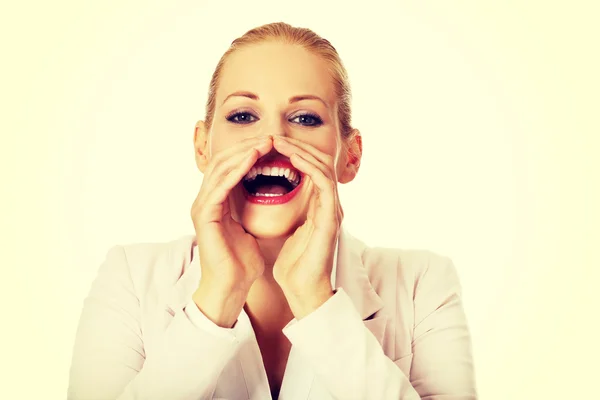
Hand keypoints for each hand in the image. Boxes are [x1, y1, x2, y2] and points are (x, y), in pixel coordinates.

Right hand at [190, 135, 272, 326]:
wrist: (231, 287)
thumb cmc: (241, 262)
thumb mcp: (249, 227)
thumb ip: (250, 208)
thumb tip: (265, 195)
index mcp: (216, 202)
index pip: (229, 167)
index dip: (248, 152)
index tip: (273, 144)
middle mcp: (205, 200)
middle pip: (222, 161)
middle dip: (246, 146)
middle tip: (270, 137)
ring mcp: (202, 207)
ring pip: (219, 168)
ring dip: (243, 153)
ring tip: (265, 143)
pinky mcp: (204, 216)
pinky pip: (219, 185)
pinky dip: (236, 170)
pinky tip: (252, 160)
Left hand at [271, 136, 342, 317]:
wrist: (303, 291)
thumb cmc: (293, 266)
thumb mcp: (286, 231)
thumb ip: (286, 212)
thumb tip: (269, 198)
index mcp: (319, 207)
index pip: (310, 169)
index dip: (293, 154)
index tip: (269, 146)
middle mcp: (329, 204)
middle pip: (318, 162)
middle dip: (296, 146)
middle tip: (273, 136)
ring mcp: (332, 209)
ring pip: (323, 166)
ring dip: (301, 150)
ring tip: (279, 141)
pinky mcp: (331, 217)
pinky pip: (323, 181)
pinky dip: (309, 166)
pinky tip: (292, 158)